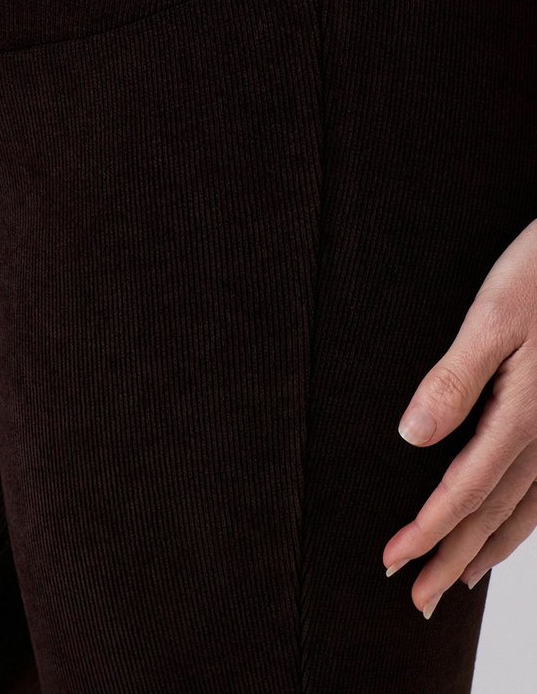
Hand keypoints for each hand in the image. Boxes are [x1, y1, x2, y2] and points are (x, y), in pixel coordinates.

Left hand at [383, 217, 536, 617]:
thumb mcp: (492, 316)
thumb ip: (454, 377)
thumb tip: (412, 434)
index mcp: (522, 415)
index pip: (465, 490)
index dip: (427, 530)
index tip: (392, 561)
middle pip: (493, 513)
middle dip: (451, 557)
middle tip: (416, 600)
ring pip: (523, 509)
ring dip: (487, 548)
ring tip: (456, 580)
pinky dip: (521, 520)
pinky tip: (509, 526)